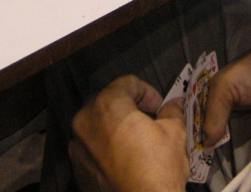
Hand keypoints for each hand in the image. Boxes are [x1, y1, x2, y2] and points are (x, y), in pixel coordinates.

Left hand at [69, 75, 189, 191]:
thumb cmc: (157, 168)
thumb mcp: (173, 133)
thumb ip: (171, 112)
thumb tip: (174, 105)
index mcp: (108, 104)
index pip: (127, 82)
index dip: (147, 91)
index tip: (159, 107)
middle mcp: (85, 120)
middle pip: (107, 100)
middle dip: (128, 106)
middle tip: (148, 119)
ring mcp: (77, 146)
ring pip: (96, 124)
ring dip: (115, 125)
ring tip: (136, 140)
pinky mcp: (76, 168)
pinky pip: (90, 146)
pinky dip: (104, 146)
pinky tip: (123, 158)